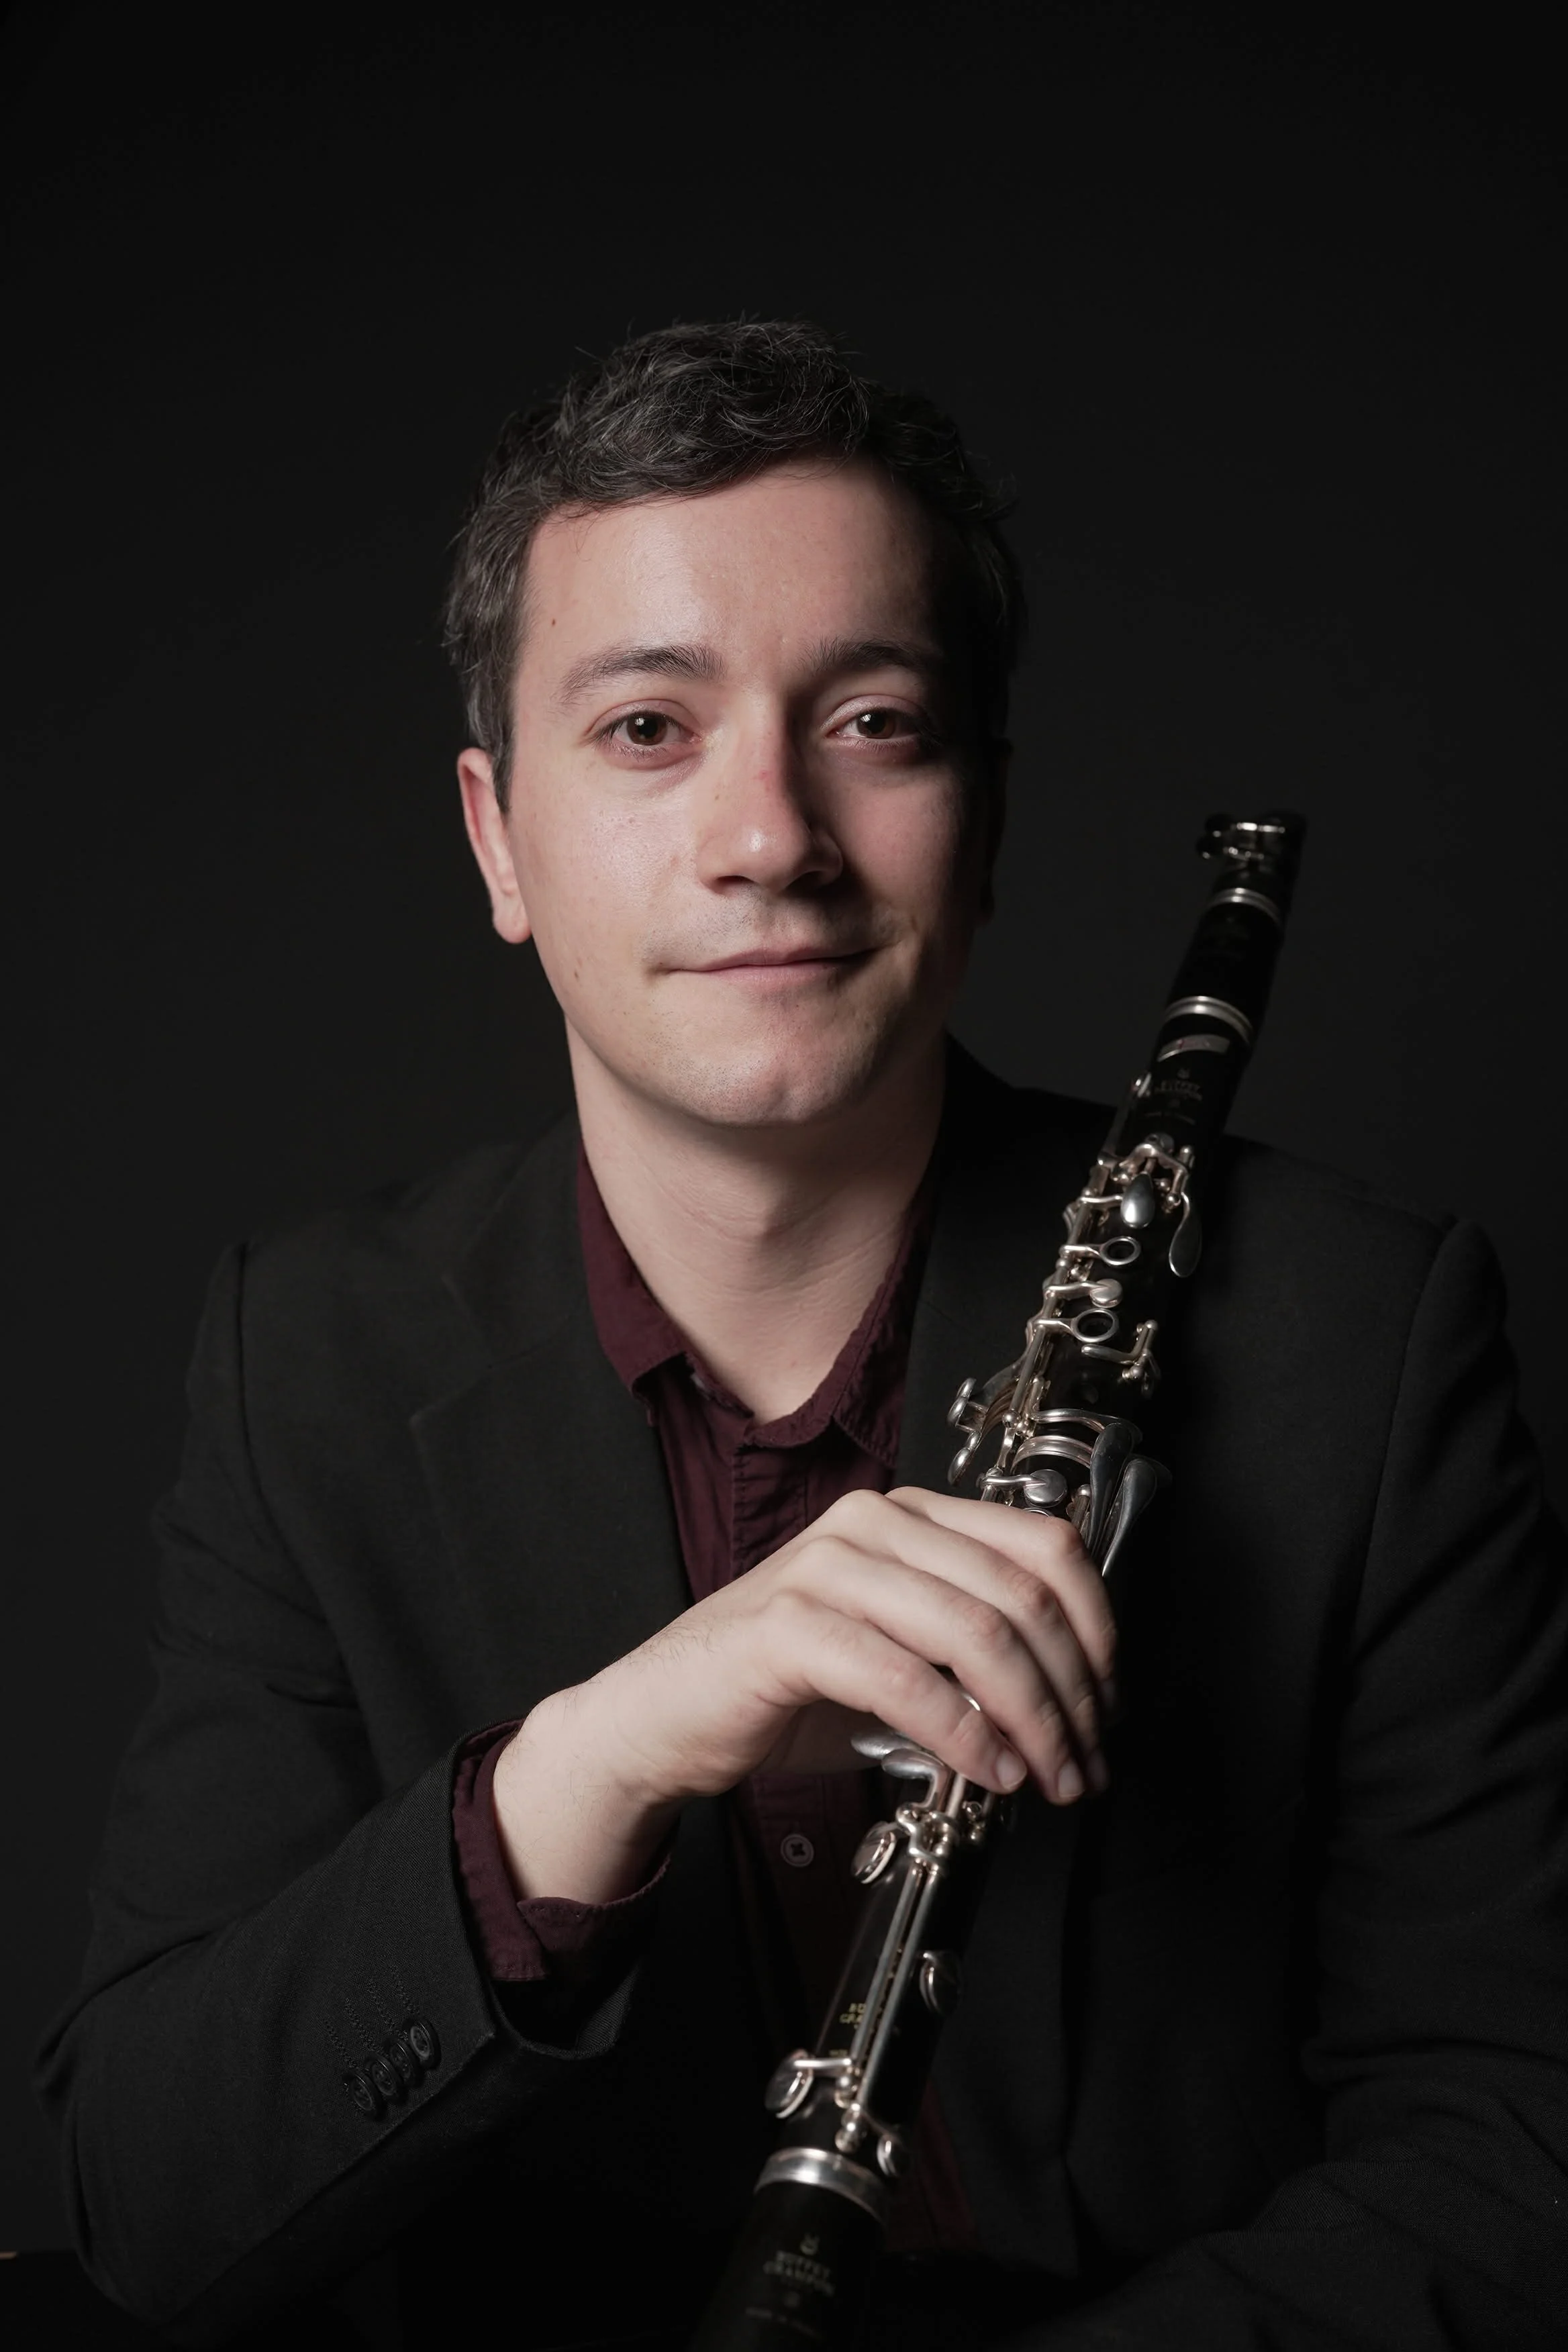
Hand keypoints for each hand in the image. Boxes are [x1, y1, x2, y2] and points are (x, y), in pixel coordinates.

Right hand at [493, 1487, 1114, 1902]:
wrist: (662, 1716)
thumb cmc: (783, 1690)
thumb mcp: (897, 1653)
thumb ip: (970, 1654)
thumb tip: (1070, 1702)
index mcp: (907, 1515)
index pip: (1042, 1542)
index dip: (1096, 1625)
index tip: (1110, 1701)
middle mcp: (872, 1522)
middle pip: (1019, 1593)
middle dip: (1072, 1690)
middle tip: (1088, 1760)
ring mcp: (828, 1567)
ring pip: (975, 1632)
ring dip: (1031, 1719)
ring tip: (1048, 1777)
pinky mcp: (790, 1626)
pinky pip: (905, 1678)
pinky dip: (962, 1735)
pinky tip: (986, 1774)